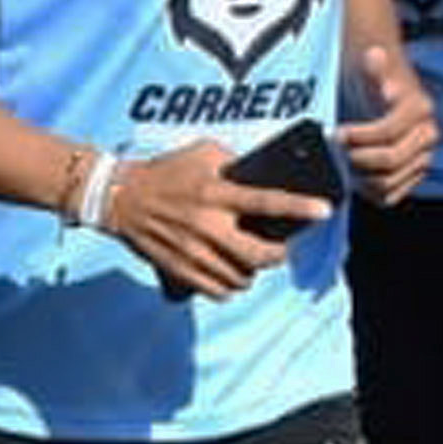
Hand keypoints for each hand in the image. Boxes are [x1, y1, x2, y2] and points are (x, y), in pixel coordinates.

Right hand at [103, 141, 330, 299]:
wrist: (118, 197)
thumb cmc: (164, 172)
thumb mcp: (201, 152)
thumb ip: (234, 161)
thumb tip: (262, 176)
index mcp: (216, 194)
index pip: (266, 202)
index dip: (299, 207)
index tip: (324, 211)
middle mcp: (207, 225)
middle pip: (260, 255)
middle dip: (278, 255)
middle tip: (277, 248)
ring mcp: (192, 251)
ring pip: (241, 277)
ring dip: (252, 271)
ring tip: (248, 260)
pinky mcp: (178, 269)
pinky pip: (217, 291)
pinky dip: (230, 287)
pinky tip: (228, 274)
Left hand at [341, 41, 437, 207]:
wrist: (376, 92)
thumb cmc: (366, 81)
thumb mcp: (367, 69)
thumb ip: (372, 65)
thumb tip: (375, 55)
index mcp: (419, 109)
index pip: (388, 132)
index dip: (359, 136)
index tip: (336, 133)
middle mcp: (427, 135)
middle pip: (390, 160)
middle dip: (357, 158)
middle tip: (334, 152)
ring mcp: (422, 158)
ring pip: (389, 182)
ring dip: (359, 177)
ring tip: (339, 165)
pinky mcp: (411, 176)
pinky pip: (390, 196)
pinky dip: (367, 192)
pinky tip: (351, 177)